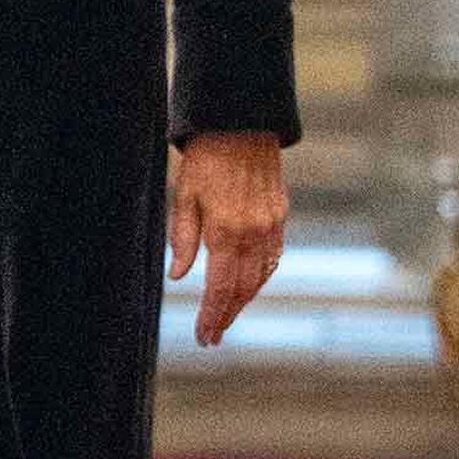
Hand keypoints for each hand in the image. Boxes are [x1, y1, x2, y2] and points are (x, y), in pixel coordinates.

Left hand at [167, 130, 287, 345]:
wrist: (241, 121)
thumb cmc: (205, 156)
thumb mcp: (184, 194)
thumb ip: (182, 237)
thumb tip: (178, 276)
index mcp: (226, 231)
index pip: (220, 288)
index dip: (212, 316)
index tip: (205, 337)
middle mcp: (253, 233)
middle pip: (243, 289)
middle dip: (228, 316)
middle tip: (214, 335)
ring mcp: (271, 224)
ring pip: (262, 277)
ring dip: (246, 300)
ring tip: (228, 314)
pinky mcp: (280, 214)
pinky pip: (274, 256)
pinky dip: (262, 276)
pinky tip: (250, 283)